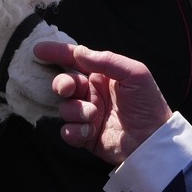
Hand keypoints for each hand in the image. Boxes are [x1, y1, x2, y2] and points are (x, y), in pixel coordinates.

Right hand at [34, 42, 172, 164]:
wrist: (153, 140)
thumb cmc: (148, 103)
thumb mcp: (135, 74)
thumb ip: (107, 60)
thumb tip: (78, 52)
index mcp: (103, 75)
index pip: (76, 61)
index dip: (57, 54)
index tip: (38, 50)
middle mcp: (93, 93)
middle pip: (64, 83)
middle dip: (62, 84)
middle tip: (68, 88)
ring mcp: (88, 115)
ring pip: (64, 108)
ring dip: (75, 110)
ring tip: (94, 115)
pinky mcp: (86, 137)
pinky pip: (67, 131)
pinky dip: (74, 131)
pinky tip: (89, 132)